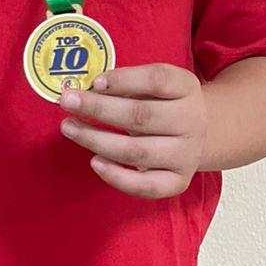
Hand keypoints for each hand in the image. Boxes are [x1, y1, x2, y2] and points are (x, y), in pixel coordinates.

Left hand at [60, 64, 207, 198]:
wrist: (198, 134)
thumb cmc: (163, 103)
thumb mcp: (153, 85)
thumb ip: (126, 84)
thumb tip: (88, 91)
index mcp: (186, 88)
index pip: (157, 80)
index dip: (124, 80)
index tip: (94, 82)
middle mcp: (192, 121)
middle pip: (141, 116)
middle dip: (99, 109)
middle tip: (67, 102)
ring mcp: (187, 154)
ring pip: (137, 151)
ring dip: (97, 140)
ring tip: (69, 128)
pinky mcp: (178, 181)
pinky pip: (146, 186)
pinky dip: (117, 177)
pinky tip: (95, 162)